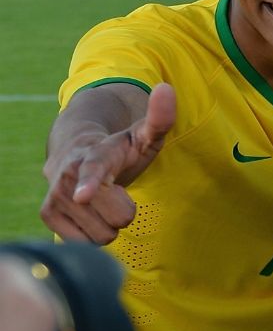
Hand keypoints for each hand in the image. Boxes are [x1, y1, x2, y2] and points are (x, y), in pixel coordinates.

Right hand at [40, 83, 175, 243]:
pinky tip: (89, 213)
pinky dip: (92, 233)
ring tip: (103, 202)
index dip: (90, 184)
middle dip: (126, 211)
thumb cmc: (119, 149)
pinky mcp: (46, 214)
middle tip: (118, 192)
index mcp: (95, 155)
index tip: (82, 194)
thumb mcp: (144, 134)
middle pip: (118, 219)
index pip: (93, 171)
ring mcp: (54, 196)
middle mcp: (68, 174)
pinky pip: (85, 243)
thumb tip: (166, 87)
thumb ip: (160, 117)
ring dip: (109, 223)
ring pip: (102, 236)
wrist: (77, 155)